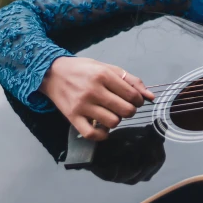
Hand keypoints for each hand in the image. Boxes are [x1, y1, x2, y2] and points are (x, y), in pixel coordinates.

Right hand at [39, 56, 154, 140]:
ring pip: (112, 123)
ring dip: (116, 121)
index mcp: (103, 75)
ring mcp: (82, 105)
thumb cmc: (82, 69)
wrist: (51, 73)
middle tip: (124, 107)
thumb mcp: (107, 67)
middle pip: (125, 110)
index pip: (132, 95)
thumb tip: (151, 97)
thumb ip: (131, 81)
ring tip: (111, 113)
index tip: (133, 100)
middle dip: (130, 111)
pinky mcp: (72, 117)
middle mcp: (93, 90)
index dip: (138, 100)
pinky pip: (92, 134)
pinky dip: (102, 135)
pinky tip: (102, 127)